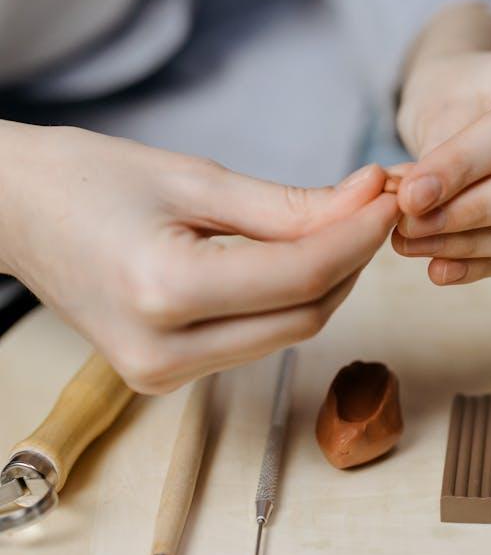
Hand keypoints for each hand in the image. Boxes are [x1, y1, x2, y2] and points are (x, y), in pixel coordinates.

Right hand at [0, 124, 397, 392]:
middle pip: (304, 316)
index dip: (358, 235)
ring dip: (325, 282)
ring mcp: (159, 375)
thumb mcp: (194, 178)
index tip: (389, 195)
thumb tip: (365, 201)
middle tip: (374, 205)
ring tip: (343, 223)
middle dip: (351, 260)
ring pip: (284, 334)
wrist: (14, 211)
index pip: (301, 275)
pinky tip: (298, 256)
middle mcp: (163, 352)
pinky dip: (285, 301)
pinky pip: (252, 340)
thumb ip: (287, 204)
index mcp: (165, 292)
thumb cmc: (90, 178)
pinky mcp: (161, 376)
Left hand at [394, 37, 490, 284]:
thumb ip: (439, 153)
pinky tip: (441, 268)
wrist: (483, 103)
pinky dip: (489, 262)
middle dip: (477, 212)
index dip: (465, 165)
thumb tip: (413, 208)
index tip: (409, 195)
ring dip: (477, 245)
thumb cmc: (464, 92)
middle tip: (411, 227)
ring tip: (413, 245)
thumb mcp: (444, 102)